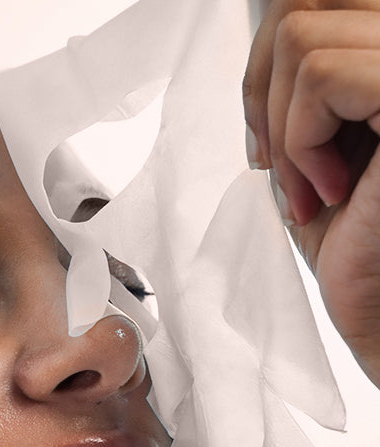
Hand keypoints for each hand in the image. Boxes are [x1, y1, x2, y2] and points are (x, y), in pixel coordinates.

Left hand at [244, 0, 379, 387]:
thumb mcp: (316, 148)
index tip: (268, 143)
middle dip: (264, 93)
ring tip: (314, 189)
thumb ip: (303, 88)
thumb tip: (268, 30)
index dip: (267, 66)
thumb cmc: (358, 245)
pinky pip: (323, 76)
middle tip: (278, 165)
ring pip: (303, 35)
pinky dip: (301, 141)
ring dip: (284, 131)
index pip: (314, 0)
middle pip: (304, 3)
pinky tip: (332, 191)